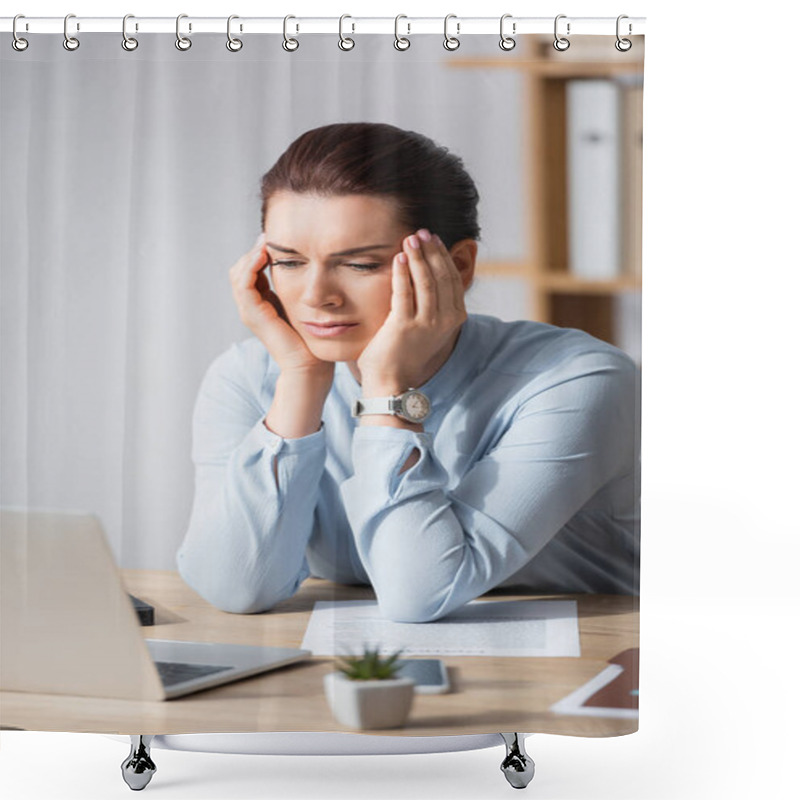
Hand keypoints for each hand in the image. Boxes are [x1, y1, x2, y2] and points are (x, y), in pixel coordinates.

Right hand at [229, 233, 333, 379]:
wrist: (309, 366)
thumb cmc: (312, 339)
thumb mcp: (305, 306)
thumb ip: (301, 288)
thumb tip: (312, 266)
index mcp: (262, 303)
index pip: (251, 270)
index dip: (260, 253)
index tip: (276, 239)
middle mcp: (251, 307)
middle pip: (240, 269)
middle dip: (253, 250)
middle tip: (269, 236)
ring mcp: (249, 311)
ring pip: (238, 273)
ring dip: (250, 254)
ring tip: (266, 241)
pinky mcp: (253, 315)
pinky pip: (244, 284)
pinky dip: (250, 266)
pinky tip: (265, 254)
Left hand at [356, 229, 467, 394]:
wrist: (391, 381)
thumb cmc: (406, 353)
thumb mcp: (428, 327)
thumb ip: (433, 304)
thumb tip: (429, 273)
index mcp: (454, 319)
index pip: (452, 280)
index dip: (443, 257)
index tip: (433, 239)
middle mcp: (445, 321)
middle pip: (442, 276)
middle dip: (432, 251)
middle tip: (421, 232)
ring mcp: (426, 324)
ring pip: (426, 281)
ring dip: (418, 256)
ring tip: (410, 239)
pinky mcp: (404, 326)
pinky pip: (404, 292)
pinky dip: (402, 272)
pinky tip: (398, 257)